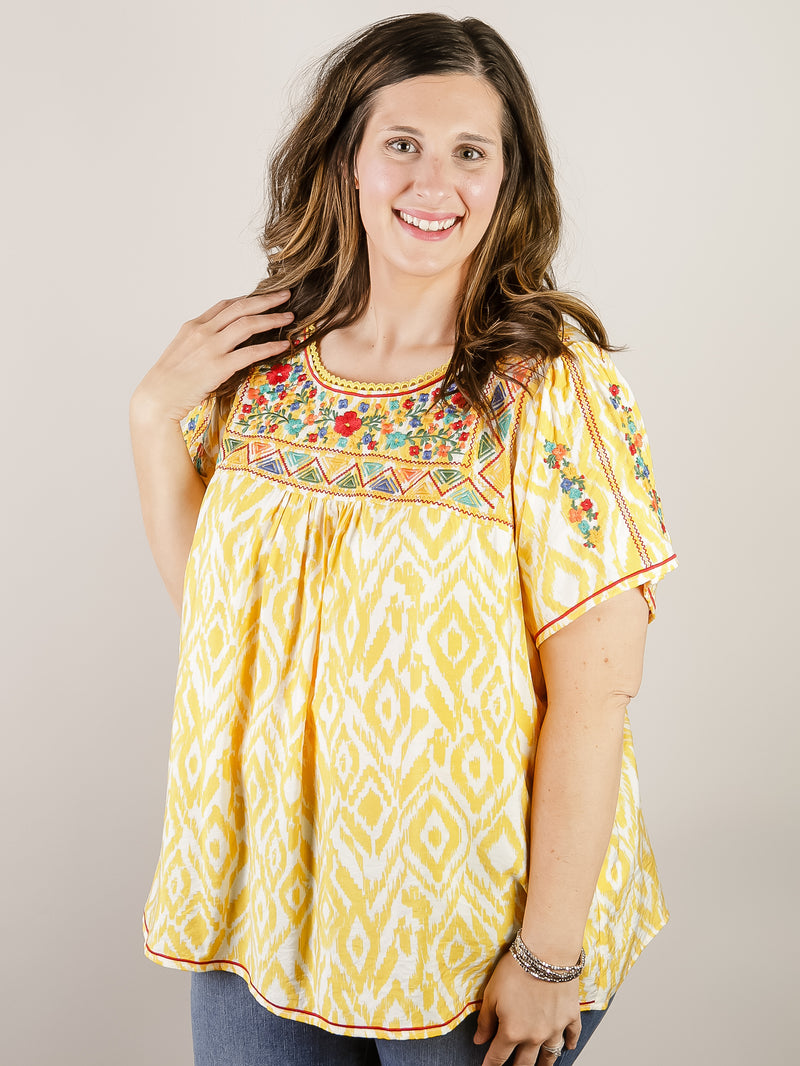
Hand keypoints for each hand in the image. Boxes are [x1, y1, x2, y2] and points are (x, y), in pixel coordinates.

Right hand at [132, 290, 293, 422]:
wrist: (156, 398)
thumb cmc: (168, 380)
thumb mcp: (182, 351)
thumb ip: (200, 342)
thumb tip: (219, 342)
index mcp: (193, 326)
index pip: (225, 305)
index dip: (248, 299)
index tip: (264, 297)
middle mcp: (203, 332)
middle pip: (240, 307)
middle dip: (266, 300)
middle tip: (285, 295)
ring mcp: (211, 348)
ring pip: (248, 324)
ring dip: (272, 319)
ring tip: (289, 317)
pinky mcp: (218, 367)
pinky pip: (250, 352)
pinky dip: (270, 346)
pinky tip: (283, 345)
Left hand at [474, 951, 580, 1065]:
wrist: (546, 952)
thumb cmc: (516, 969)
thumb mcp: (491, 993)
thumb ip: (486, 1020)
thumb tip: (479, 1040)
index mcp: (512, 1031)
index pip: (498, 1057)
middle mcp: (534, 1036)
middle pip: (525, 1063)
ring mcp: (554, 1028)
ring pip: (549, 1055)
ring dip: (544, 1063)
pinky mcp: (570, 1016)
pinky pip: (572, 1036)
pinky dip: (570, 1044)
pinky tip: (567, 1047)